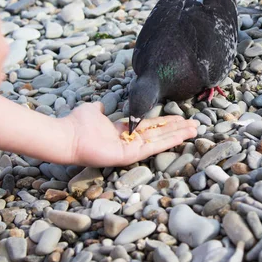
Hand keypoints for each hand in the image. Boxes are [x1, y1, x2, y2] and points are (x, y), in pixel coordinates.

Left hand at [63, 102, 198, 166]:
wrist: (67, 136)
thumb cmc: (77, 124)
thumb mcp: (92, 111)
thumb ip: (100, 109)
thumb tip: (100, 105)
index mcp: (123, 132)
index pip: (150, 126)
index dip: (165, 122)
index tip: (180, 117)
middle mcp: (130, 141)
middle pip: (159, 134)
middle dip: (177, 128)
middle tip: (195, 124)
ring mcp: (131, 150)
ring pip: (160, 140)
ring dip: (178, 135)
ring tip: (194, 129)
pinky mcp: (130, 156)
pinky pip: (153, 147)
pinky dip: (168, 141)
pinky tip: (182, 136)